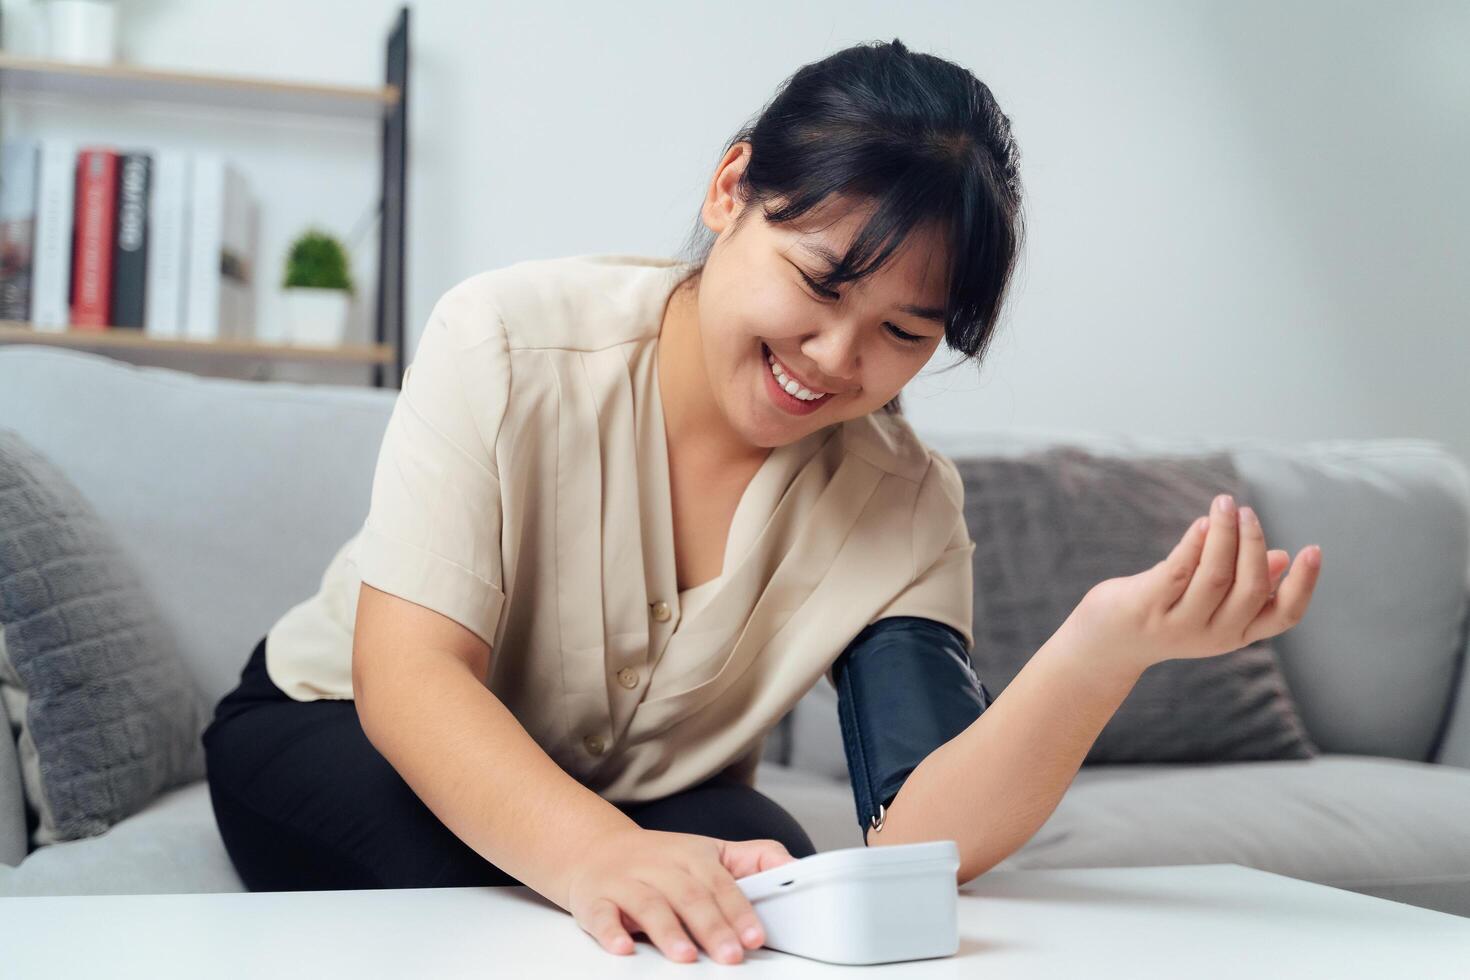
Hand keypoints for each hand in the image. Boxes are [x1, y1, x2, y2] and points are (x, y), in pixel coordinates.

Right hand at [564, 827, 795, 963]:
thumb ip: (754, 858)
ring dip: (667, 930)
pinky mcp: (595, 899)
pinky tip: (622, 947)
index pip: (721, 884)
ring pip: (648, 904)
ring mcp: (625, 882)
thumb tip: (796, 867)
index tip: (755, 937)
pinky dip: (610, 930)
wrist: (595, 849)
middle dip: (711, 926)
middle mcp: (659, 866)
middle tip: (730, 956)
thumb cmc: (661, 859)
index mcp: (692, 856)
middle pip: (689, 895)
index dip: (739, 911)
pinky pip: (601, 915)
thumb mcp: (709, 852)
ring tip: (686, 956)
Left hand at [1068, 493, 1322, 673]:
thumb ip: (1243, 584)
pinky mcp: (1148, 608)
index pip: (1284, 614)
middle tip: (1247, 511)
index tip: (1314, 548)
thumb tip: (1283, 557)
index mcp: (1237, 632)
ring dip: (1225, 535)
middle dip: (1253, 545)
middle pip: (1251, 589)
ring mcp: (1180, 624)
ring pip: (1215, 576)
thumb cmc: (1163, 613)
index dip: (1304, 584)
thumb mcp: (1209, 603)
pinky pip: (1177, 572)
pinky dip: (1194, 545)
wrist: (1104, 645)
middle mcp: (1214, 634)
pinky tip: (1203, 522)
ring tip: (1226, 504)